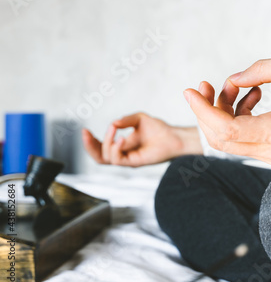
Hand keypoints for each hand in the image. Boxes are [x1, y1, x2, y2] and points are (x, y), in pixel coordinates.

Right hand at [82, 112, 202, 166]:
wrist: (173, 137)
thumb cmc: (158, 129)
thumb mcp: (138, 119)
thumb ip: (125, 120)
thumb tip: (113, 124)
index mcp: (121, 146)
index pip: (100, 148)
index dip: (90, 141)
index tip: (84, 130)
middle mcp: (123, 154)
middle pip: (98, 156)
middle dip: (89, 145)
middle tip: (85, 133)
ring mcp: (128, 160)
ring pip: (105, 158)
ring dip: (105, 142)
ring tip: (113, 129)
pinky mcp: (135, 162)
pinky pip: (117, 159)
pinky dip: (115, 148)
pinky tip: (121, 138)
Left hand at [184, 55, 270, 165]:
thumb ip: (261, 69)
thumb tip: (232, 80)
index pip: (225, 130)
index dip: (202, 110)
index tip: (190, 92)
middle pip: (220, 139)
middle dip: (205, 111)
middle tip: (205, 87)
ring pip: (229, 142)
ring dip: (221, 114)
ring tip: (235, 88)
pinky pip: (242, 140)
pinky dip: (236, 119)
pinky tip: (250, 98)